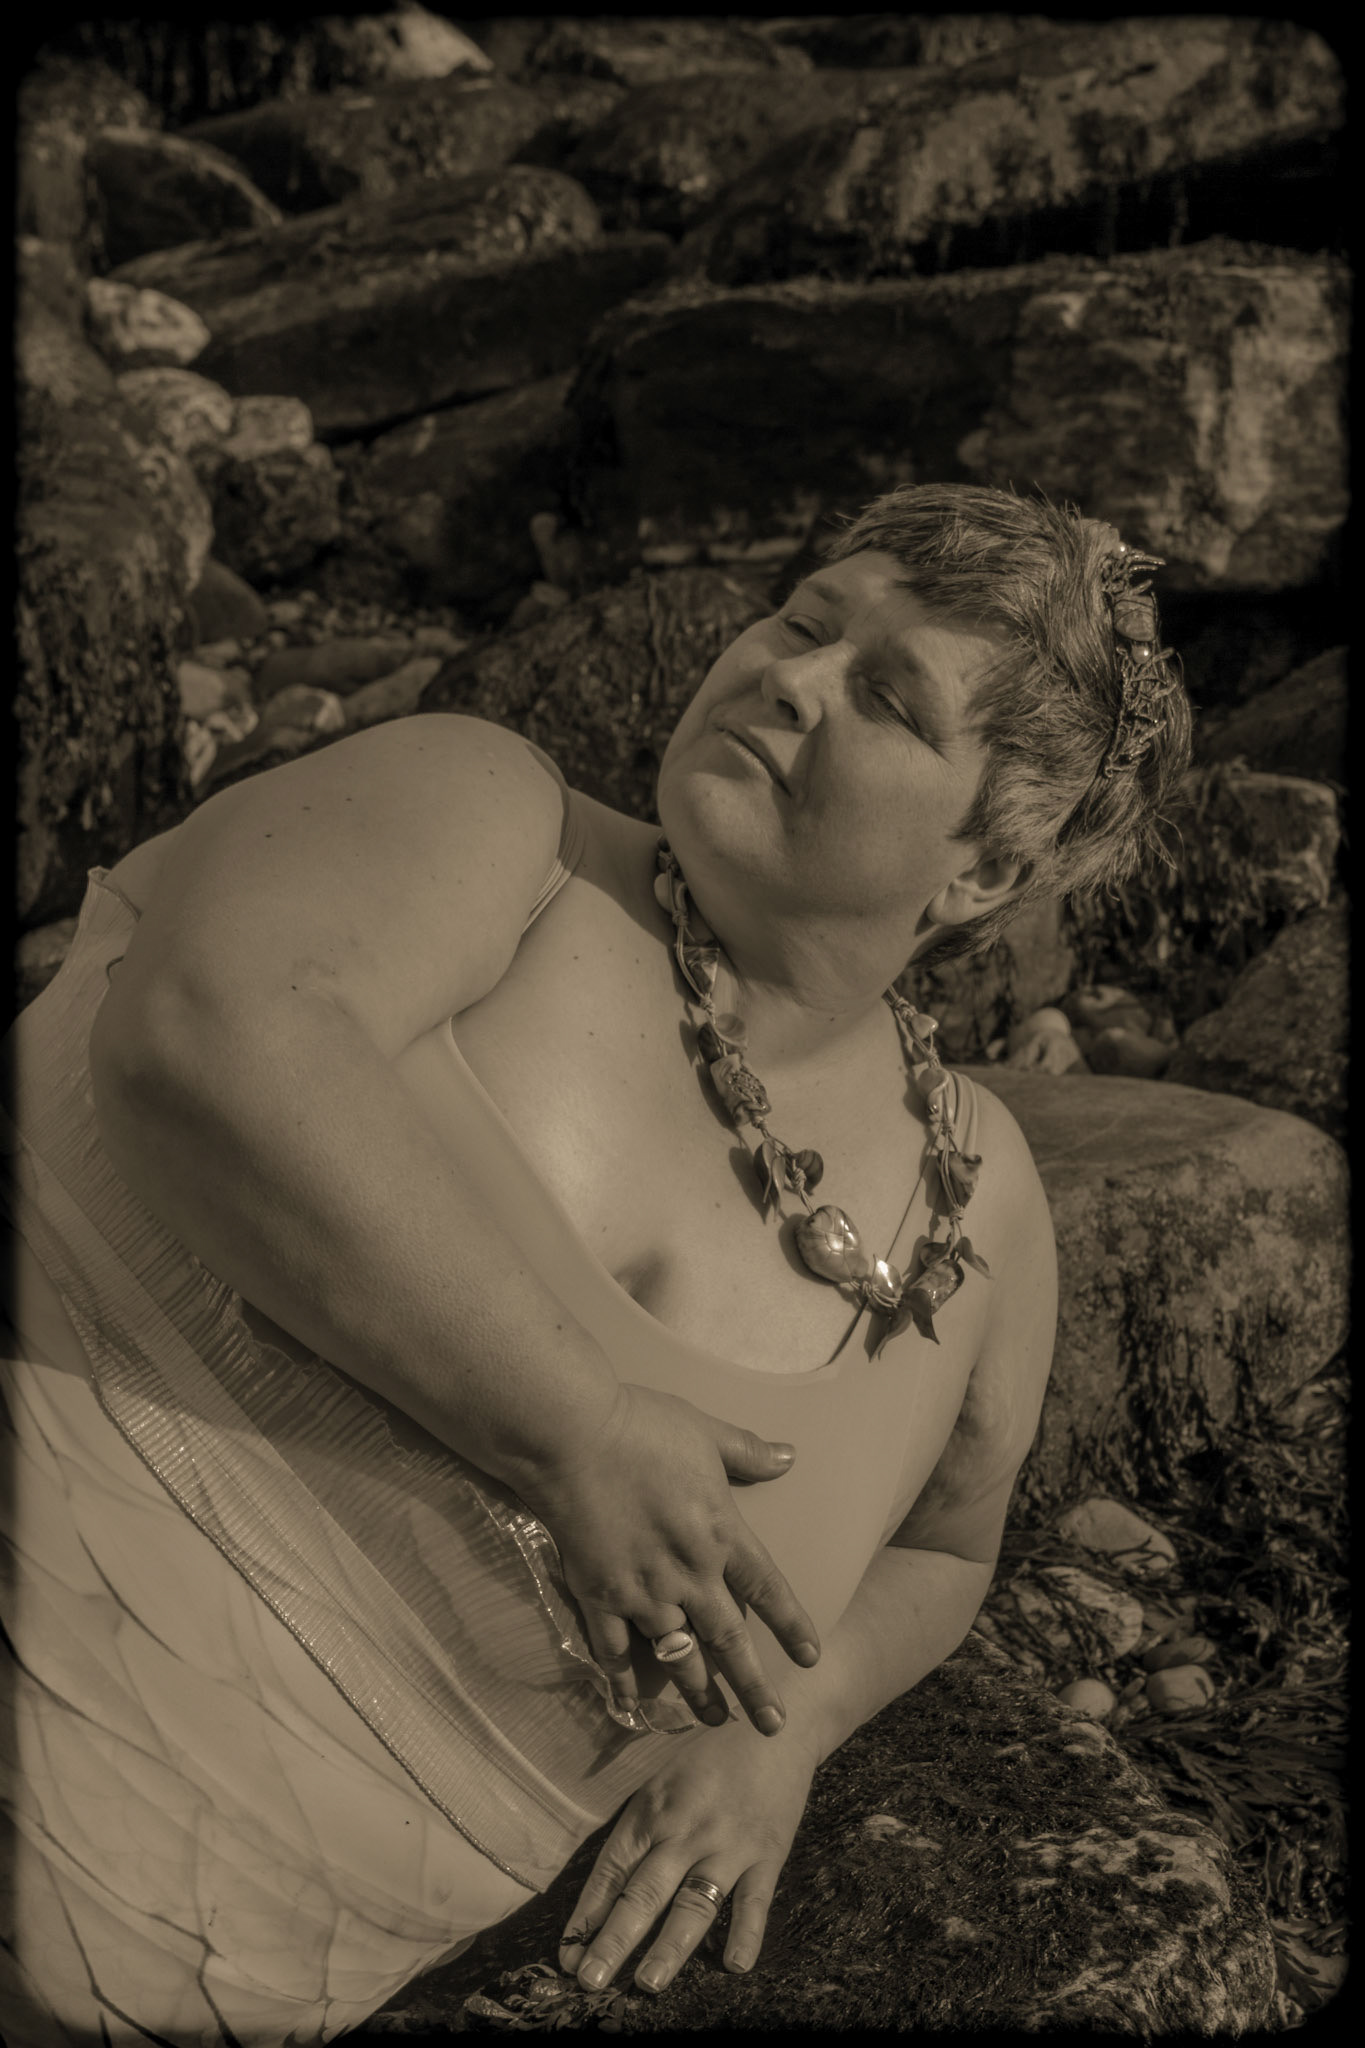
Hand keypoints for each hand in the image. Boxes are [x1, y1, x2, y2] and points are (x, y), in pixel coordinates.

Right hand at [517, 1381, 819, 1734]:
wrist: (572, 1437)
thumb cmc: (643, 1427)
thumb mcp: (706, 1432)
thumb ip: (748, 1452)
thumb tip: (790, 1457)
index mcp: (722, 1535)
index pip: (768, 1591)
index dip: (791, 1627)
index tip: (811, 1659)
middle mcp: (690, 1574)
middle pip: (730, 1642)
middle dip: (753, 1688)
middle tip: (772, 1726)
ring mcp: (643, 1591)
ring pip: (678, 1656)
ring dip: (698, 1693)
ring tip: (714, 1721)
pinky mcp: (598, 1596)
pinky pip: (615, 1652)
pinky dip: (624, 1682)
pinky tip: (632, 1706)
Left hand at [557, 1715, 818, 1993]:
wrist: (773, 1726)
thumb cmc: (711, 1756)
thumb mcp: (663, 1781)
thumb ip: (641, 1831)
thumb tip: (608, 1891)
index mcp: (652, 1810)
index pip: (612, 1870)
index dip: (588, 1914)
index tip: (568, 1954)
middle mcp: (684, 1830)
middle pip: (644, 1893)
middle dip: (614, 1940)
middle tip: (590, 1981)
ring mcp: (727, 1844)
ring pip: (693, 1904)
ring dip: (669, 1947)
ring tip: (647, 1983)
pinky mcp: (768, 1853)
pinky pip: (754, 1901)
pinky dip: (745, 1933)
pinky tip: (733, 1964)